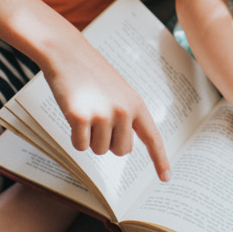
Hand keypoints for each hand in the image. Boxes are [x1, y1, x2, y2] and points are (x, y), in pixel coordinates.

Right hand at [44, 36, 170, 181]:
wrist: (67, 53)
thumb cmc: (91, 74)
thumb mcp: (117, 93)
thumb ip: (125, 117)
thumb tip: (123, 148)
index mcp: (136, 104)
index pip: (153, 138)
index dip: (160, 160)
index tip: (166, 178)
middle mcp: (123, 111)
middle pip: (121, 151)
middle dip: (108, 142)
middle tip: (97, 117)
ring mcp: (102, 115)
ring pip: (99, 150)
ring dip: (90, 138)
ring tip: (85, 110)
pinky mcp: (80, 118)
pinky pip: (80, 146)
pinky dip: (75, 136)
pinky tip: (73, 112)